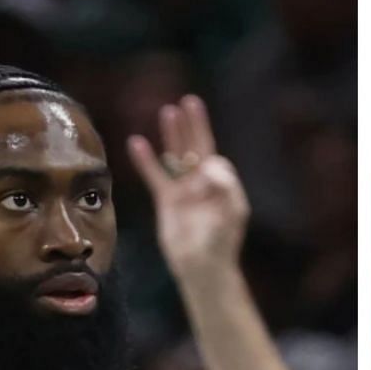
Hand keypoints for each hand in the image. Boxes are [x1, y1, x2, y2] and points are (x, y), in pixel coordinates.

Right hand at [126, 95, 249, 280]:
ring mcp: (184, 190)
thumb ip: (226, 186)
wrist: (203, 267)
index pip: (215, 158)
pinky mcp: (167, 201)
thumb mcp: (232, 212)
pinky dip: (146, 160)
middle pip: (195, 147)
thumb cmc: (222, 242)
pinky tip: (137, 142)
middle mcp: (203, 184)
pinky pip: (155, 175)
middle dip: (192, 126)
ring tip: (167, 112)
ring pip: (176, 157)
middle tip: (187, 102)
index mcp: (222, 185)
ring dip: (172, 135)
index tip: (205, 168)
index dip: (210, 161)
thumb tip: (210, 163)